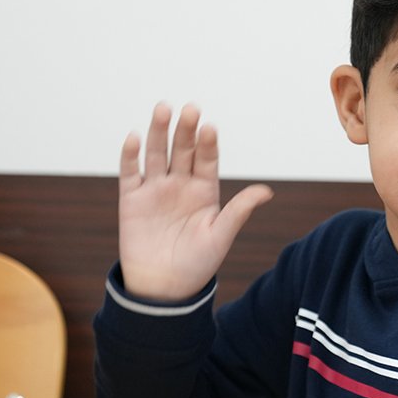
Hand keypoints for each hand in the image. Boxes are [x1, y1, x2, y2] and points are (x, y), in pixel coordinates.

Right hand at [118, 102, 272, 300]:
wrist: (164, 289)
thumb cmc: (197, 264)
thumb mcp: (220, 236)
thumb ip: (239, 211)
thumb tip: (267, 191)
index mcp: (204, 190)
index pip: (207, 160)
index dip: (208, 144)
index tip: (210, 128)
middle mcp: (180, 184)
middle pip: (182, 150)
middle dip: (185, 130)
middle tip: (190, 109)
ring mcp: (155, 189)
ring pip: (157, 154)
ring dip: (159, 132)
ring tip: (163, 109)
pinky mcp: (132, 199)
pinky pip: (131, 173)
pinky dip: (131, 155)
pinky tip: (135, 137)